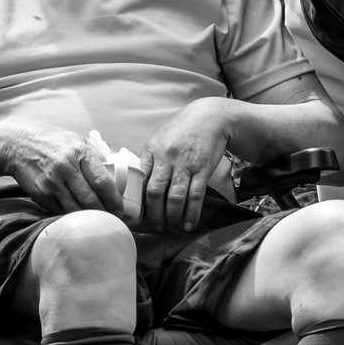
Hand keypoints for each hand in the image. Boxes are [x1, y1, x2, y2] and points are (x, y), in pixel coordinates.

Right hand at [0, 122, 126, 216]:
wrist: (17, 145)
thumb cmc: (51, 141)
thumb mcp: (75, 139)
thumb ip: (95, 154)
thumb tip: (117, 168)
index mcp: (79, 153)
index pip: (103, 182)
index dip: (115, 199)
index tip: (120, 208)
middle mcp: (66, 168)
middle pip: (92, 200)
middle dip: (106, 213)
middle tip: (113, 219)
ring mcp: (52, 183)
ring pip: (77, 210)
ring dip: (90, 218)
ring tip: (99, 220)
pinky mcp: (41, 194)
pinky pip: (61, 212)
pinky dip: (72, 216)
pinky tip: (79, 217)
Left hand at [137, 98, 235, 232]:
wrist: (209, 117)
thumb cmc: (180, 130)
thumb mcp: (158, 139)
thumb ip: (148, 160)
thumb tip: (135, 183)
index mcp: (151, 151)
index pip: (138, 179)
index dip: (135, 199)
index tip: (134, 215)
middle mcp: (166, 158)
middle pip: (155, 192)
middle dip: (154, 214)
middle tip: (154, 226)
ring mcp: (185, 164)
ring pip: (175, 197)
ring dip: (172, 217)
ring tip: (171, 227)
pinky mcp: (203, 169)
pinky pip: (196, 196)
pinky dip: (191, 213)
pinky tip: (188, 224)